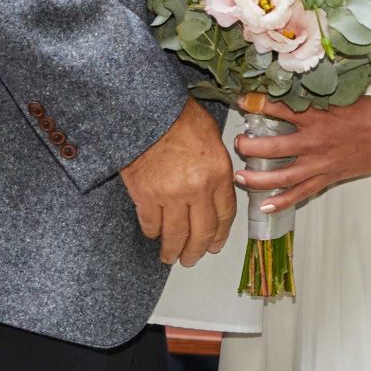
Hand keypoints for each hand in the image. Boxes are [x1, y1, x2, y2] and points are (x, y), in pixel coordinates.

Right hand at [119, 103, 235, 265]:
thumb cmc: (179, 118)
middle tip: (192, 259)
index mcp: (219, 174)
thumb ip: (216, 169)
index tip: (215, 246)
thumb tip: (216, 192)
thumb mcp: (213, 138)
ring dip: (173, 250)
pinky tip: (153, 234)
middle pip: (202, 232)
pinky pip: (150, 223)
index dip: (220, 235)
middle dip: (197, 250)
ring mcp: (171, 195)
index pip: (224, 215)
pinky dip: (152, 232)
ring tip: (170, 257)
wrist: (147, 111)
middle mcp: (198, 189)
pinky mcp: (145, 196)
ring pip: (175, 234)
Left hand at [234, 93, 370, 214]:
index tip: (242, 101)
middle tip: (237, 142)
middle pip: (270, 146)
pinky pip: (301, 193)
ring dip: (256, 177)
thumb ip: (318, 98)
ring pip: (280, 175)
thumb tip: (296, 90)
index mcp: (317, 115)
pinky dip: (282, 201)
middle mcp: (314, 140)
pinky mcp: (330, 177)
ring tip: (239, 176)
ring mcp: (321, 163)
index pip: (277, 108)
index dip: (255, 104)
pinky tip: (265, 205)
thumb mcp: (344, 96)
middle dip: (248, 145)